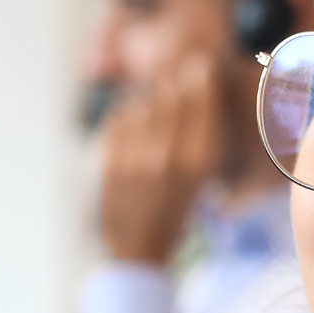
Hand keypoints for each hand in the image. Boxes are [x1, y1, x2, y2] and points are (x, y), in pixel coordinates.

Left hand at [99, 53, 222, 263]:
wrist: (138, 247)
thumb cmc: (176, 210)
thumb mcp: (201, 177)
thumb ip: (202, 130)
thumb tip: (196, 73)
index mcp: (200, 162)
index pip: (202, 99)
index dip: (202, 76)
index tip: (201, 65)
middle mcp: (170, 156)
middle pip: (173, 94)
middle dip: (176, 81)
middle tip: (178, 77)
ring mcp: (137, 157)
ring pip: (144, 102)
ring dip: (151, 99)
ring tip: (157, 111)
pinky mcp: (111, 159)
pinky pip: (121, 116)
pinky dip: (129, 116)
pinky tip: (137, 129)